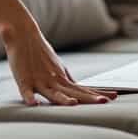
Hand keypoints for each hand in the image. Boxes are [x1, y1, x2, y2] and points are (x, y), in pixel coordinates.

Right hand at [1, 20, 116, 106]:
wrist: (23, 34)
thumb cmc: (39, 52)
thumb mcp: (56, 67)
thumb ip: (65, 78)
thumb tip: (76, 88)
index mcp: (62, 78)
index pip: (83, 89)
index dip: (97, 93)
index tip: (114, 96)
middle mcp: (54, 80)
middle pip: (74, 93)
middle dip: (89, 98)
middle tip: (105, 101)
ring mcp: (39, 80)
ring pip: (53, 93)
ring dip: (63, 99)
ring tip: (74, 104)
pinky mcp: (23, 79)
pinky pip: (26, 91)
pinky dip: (29, 97)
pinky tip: (34, 104)